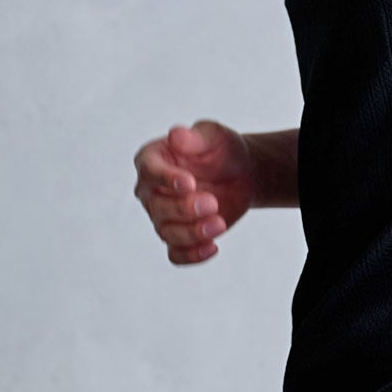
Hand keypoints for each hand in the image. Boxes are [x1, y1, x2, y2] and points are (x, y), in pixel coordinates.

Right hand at [133, 120, 254, 264]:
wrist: (242, 173)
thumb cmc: (222, 149)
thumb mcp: (215, 135)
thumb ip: (196, 136)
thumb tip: (175, 135)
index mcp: (152, 159)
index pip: (149, 171)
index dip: (166, 179)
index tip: (190, 183)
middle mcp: (150, 190)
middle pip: (157, 207)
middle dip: (184, 209)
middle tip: (212, 202)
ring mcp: (162, 216)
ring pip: (167, 233)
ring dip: (192, 233)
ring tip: (219, 223)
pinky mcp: (178, 236)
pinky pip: (176, 254)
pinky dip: (191, 255)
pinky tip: (213, 247)